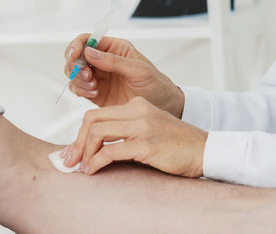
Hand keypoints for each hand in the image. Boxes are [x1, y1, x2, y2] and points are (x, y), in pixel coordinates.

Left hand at [61, 97, 206, 176]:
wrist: (205, 150)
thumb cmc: (175, 144)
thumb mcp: (148, 129)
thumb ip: (124, 132)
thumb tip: (96, 147)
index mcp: (136, 105)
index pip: (97, 114)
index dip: (81, 133)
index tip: (75, 150)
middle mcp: (137, 111)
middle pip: (92, 120)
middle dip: (77, 141)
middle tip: (70, 159)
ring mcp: (142, 126)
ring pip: (97, 132)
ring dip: (84, 152)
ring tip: (81, 167)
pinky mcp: (147, 143)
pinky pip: (110, 151)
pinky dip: (96, 162)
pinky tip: (93, 171)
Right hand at [64, 34, 184, 117]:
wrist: (162, 107)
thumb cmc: (156, 86)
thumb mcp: (139, 70)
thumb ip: (114, 61)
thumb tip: (90, 52)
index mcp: (114, 49)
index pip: (88, 40)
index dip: (77, 46)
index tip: (74, 55)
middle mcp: (103, 61)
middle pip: (76, 56)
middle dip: (75, 66)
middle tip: (86, 76)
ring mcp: (98, 77)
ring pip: (74, 73)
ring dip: (78, 80)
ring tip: (93, 87)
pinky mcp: (95, 92)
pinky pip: (78, 88)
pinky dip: (80, 91)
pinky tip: (93, 94)